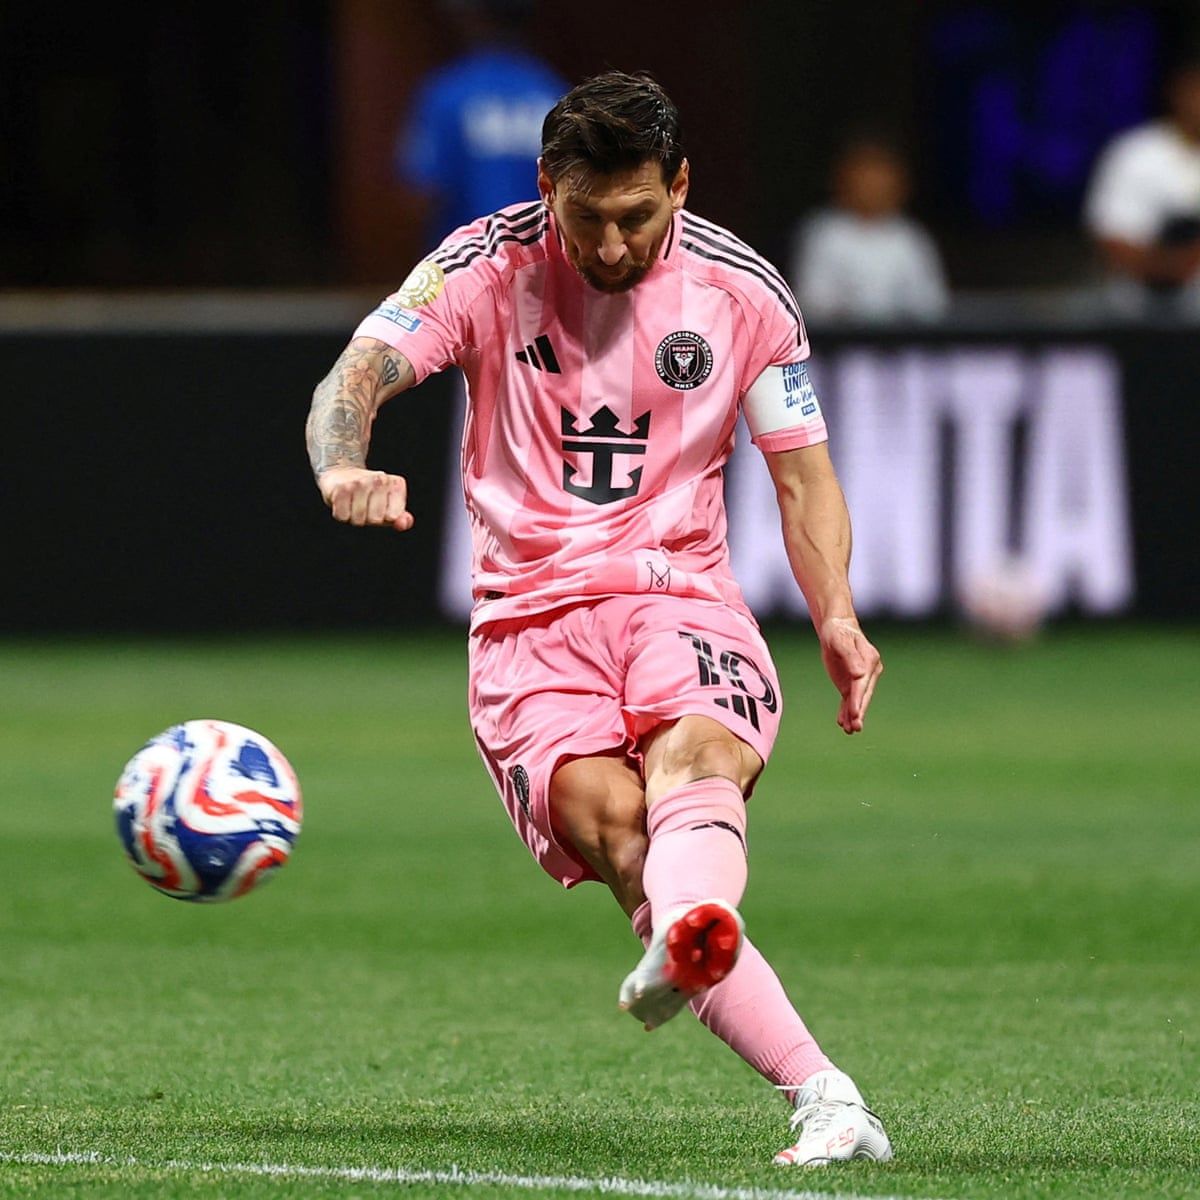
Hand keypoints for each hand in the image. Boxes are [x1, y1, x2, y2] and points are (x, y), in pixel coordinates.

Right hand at [317, 466, 413, 531]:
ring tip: (353, 503)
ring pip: (358, 520)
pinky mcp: (341, 488)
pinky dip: (341, 515)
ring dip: (353, 517)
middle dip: (368, 518)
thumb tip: (404, 524)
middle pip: (375, 520)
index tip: (380, 507)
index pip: (392, 517)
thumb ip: (400, 518)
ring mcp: (360, 482)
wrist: (341, 473)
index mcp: (396, 484)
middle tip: (364, 505)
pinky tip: (343, 502)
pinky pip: (343, 517)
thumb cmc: (369, 495)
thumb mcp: (389, 506)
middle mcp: (380, 479)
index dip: (384, 518)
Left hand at [818, 617, 882, 733]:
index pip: (862, 683)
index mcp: (869, 660)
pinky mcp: (850, 683)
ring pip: (857, 700)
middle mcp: (868, 671)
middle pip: (863, 694)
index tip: (856, 713)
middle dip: (859, 711)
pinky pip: (849, 699)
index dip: (859, 699)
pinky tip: (843, 723)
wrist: (836, 629)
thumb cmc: (838, 632)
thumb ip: (850, 657)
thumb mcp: (840, 641)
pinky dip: (847, 711)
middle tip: (855, 727)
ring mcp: (860, 679)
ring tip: (850, 730)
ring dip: (853, 715)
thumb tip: (860, 673)